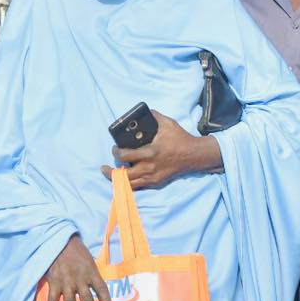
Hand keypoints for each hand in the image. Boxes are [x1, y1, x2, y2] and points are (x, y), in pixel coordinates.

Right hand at [43, 235, 112, 300]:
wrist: (59, 240)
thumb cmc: (76, 250)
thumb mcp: (89, 260)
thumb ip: (92, 274)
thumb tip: (96, 289)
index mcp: (91, 273)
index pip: (101, 290)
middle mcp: (79, 279)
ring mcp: (65, 282)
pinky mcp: (53, 281)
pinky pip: (52, 299)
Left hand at [102, 111, 221, 188]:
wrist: (194, 155)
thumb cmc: (180, 139)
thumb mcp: (167, 123)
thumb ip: (153, 117)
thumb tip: (144, 113)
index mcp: (150, 152)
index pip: (125, 156)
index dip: (116, 152)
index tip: (115, 149)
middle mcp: (150, 167)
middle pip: (124, 175)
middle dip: (110, 172)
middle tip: (105, 168)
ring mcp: (153, 177)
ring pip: (130, 184)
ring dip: (118, 180)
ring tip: (111, 175)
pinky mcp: (157, 182)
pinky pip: (139, 187)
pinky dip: (130, 184)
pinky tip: (125, 179)